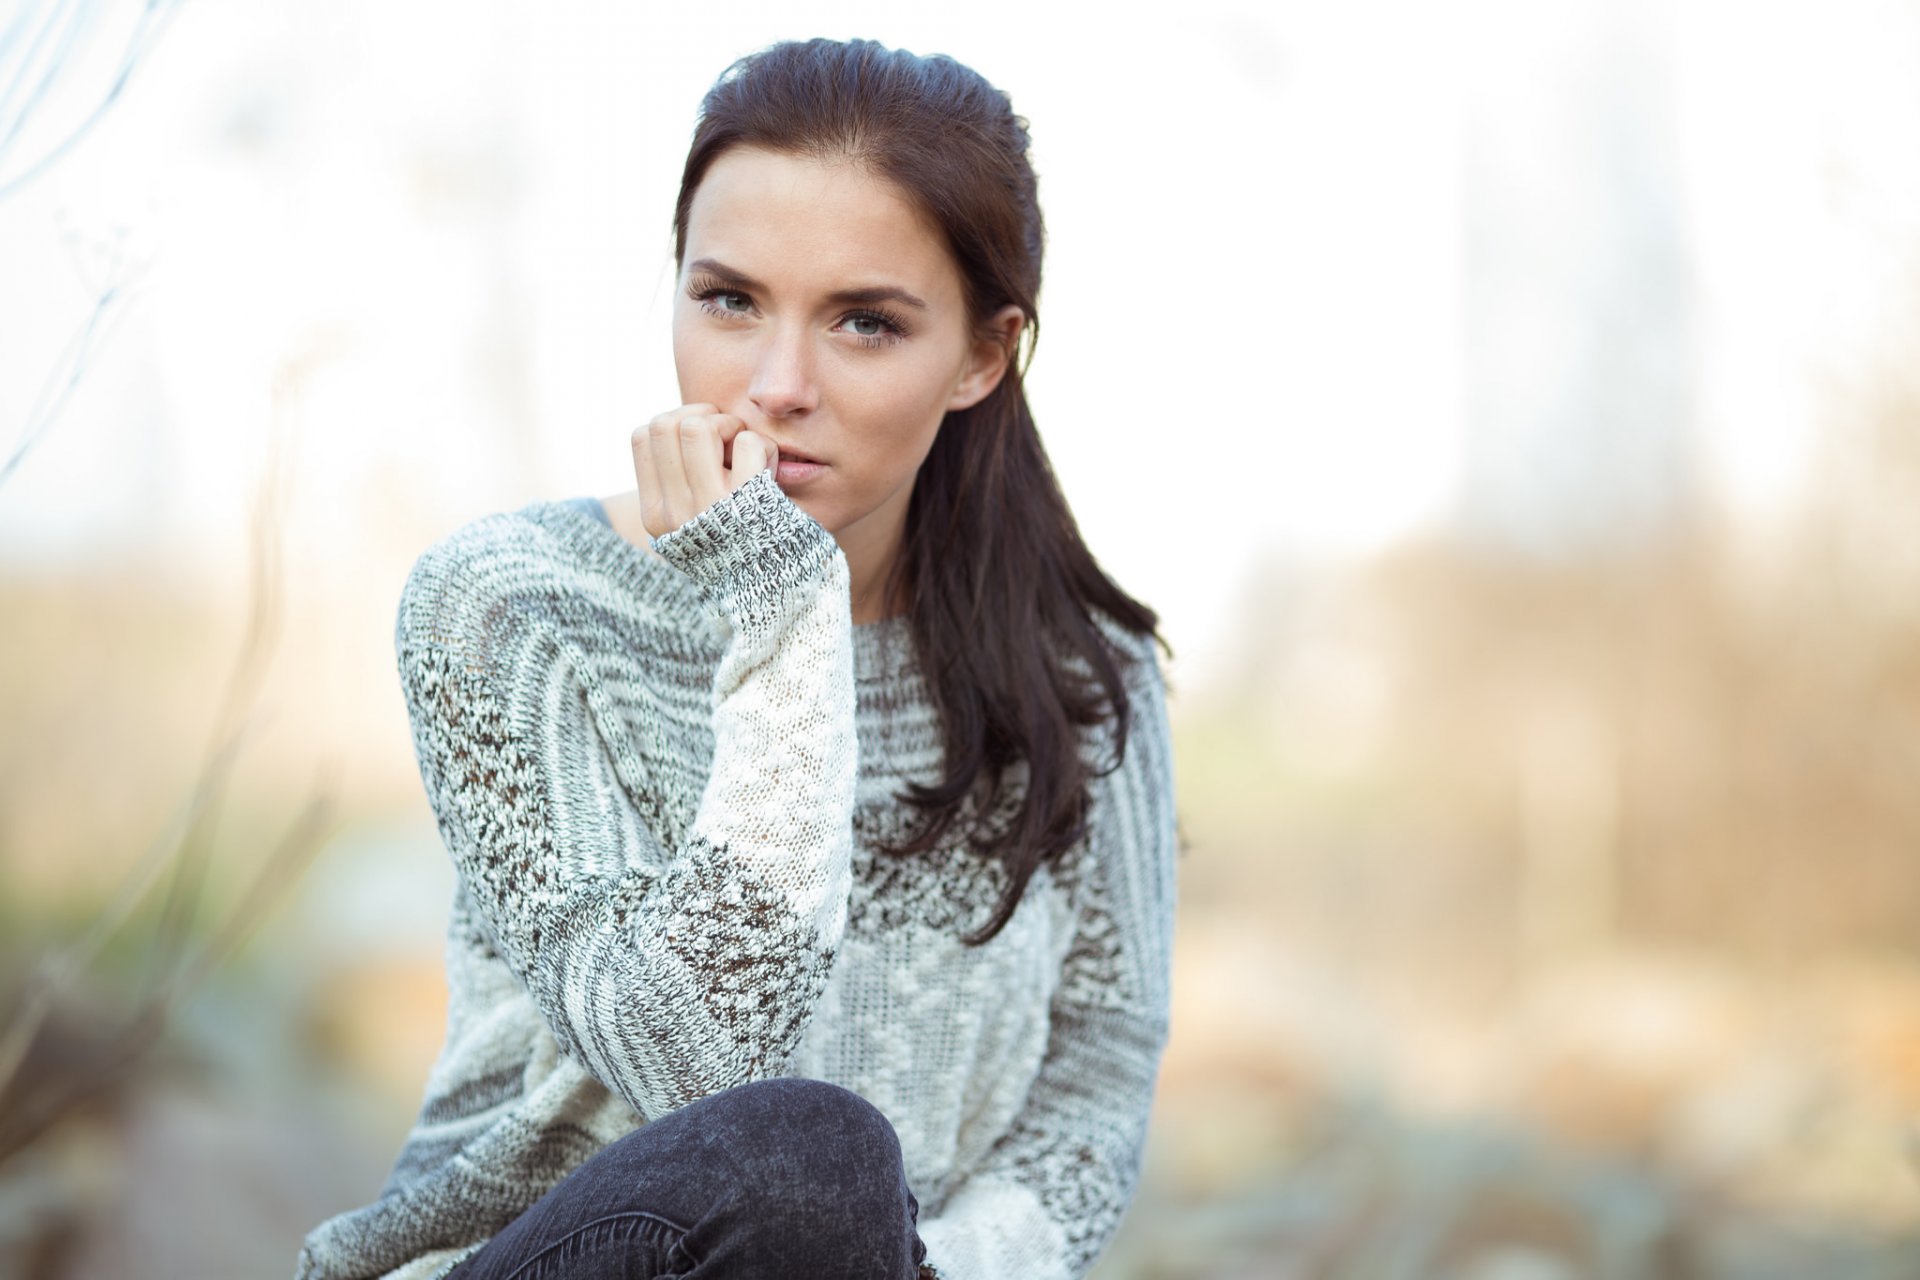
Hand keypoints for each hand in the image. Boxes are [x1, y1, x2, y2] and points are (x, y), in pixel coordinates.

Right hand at [632, 403, 778, 539]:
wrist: (775, 589)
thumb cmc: (739, 542)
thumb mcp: (693, 519)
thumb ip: (678, 479)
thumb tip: (682, 420)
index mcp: (655, 514)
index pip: (642, 437)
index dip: (676, 422)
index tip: (704, 442)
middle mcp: (674, 513)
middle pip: (666, 424)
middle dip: (702, 418)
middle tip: (727, 441)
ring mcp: (708, 509)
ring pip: (697, 426)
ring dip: (730, 425)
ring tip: (746, 451)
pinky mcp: (747, 503)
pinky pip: (747, 442)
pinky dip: (763, 445)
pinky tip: (770, 468)